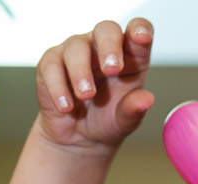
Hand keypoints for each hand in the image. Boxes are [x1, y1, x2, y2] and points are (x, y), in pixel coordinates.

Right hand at [35, 18, 154, 151]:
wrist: (78, 140)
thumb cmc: (105, 121)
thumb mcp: (123, 121)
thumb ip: (133, 110)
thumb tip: (146, 100)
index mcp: (128, 56)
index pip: (137, 31)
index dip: (140, 29)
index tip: (141, 38)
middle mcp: (102, 48)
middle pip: (106, 29)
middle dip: (109, 46)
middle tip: (112, 69)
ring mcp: (76, 52)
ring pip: (76, 47)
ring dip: (81, 71)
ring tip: (85, 96)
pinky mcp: (52, 64)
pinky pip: (52, 66)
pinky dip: (59, 87)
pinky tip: (66, 107)